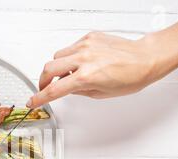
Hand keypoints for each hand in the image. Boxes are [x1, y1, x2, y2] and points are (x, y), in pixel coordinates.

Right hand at [27, 32, 165, 107]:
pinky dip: (70, 57)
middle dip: (42, 81)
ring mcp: (86, 45)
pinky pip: (70, 48)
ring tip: (67, 75)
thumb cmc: (131, 77)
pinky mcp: (89, 37)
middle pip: (48, 69)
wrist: (145, 59)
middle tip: (45, 88)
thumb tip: (65, 88)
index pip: (54, 90)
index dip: (39, 98)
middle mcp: (83, 58)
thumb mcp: (101, 93)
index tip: (32, 101)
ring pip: (57, 56)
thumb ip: (78, 91)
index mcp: (86, 77)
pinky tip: (80, 63)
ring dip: (56, 68)